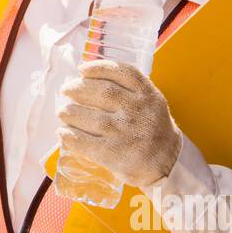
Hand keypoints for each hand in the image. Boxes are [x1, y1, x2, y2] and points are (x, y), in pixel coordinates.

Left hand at [55, 59, 182, 189]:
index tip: (82, 69)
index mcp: (148, 95)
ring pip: (91, 118)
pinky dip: (71, 136)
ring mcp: (126, 133)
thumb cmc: (152, 130)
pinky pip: (86, 142)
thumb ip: (129, 91)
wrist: (168, 164)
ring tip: (63, 112)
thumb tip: (87, 80)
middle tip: (66, 90)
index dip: (99, 68)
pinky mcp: (115, 154)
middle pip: (102, 92)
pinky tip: (63, 133)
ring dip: (71, 113)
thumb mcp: (151, 103)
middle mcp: (138, 111)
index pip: (123, 73)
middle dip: (78, 89)